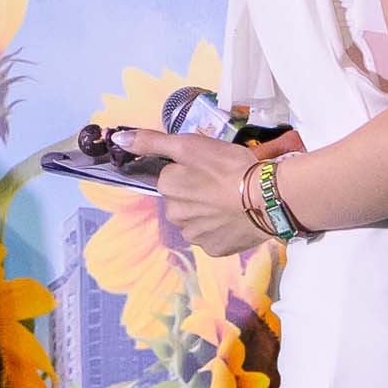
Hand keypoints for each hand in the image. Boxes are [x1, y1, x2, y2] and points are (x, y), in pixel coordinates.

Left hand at [127, 129, 274, 257]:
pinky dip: (222, 229)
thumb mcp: (189, 145)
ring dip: (209, 212)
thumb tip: (118, 138)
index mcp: (167, 188)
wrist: (268, 198)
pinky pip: (213, 237)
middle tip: (223, 185)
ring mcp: (194, 235)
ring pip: (197, 220)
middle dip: (198, 193)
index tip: (210, 168)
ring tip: (232, 202)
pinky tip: (236, 219)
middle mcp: (174, 215)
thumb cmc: (229, 167)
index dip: (191, 171)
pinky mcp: (214, 249)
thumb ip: (152, 142)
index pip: (172, 178)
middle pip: (182, 200)